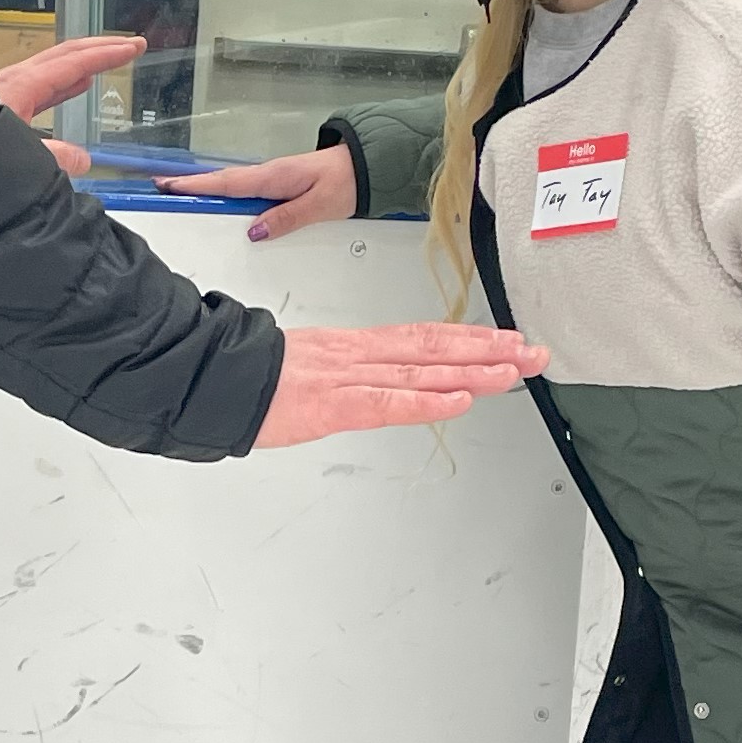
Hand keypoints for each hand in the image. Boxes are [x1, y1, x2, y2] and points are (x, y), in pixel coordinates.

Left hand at [0, 33, 144, 178]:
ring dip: (79, 65)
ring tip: (103, 63)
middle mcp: (10, 83)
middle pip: (61, 56)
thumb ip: (56, 159)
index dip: (106, 54)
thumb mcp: (18, 160)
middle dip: (98, 49)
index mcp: (19, 87)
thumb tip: (82, 158)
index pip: (71, 63)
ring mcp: (0, 93)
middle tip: (130, 45)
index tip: (134, 46)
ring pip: (48, 71)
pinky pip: (36, 88)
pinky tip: (67, 92)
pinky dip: (61, 84)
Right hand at [157, 148, 358, 241]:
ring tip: (179, 192)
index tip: (168, 186)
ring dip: (205, 187)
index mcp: (273, 177)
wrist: (367, 167)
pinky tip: (219, 199)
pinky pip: (244, 186)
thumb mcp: (318, 206)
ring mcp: (272, 176)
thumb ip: (286, 218)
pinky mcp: (279, 181)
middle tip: (160, 187)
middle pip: (222, 181)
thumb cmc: (345, 184)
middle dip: (190, 184)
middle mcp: (268, 173)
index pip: (227, 184)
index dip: (196, 186)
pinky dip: (224, 190)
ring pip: (232, 183)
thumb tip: (254, 231)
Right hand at [251, 321, 545, 448]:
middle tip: (534, 353)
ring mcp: (347, 376)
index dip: (468, 339)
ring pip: (422, 371)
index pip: (422, 338)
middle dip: (489, 351)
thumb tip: (366, 383)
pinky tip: (460, 400)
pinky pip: (388, 402)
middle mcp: (358, 354)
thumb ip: (340, 376)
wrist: (207, 375)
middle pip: (435, 348)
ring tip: (515, 371)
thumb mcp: (303, 369)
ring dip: (473, 372)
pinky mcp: (332, 404)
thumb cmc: (247, 376)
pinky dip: (427, 402)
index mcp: (352, 345)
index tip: (506, 341)